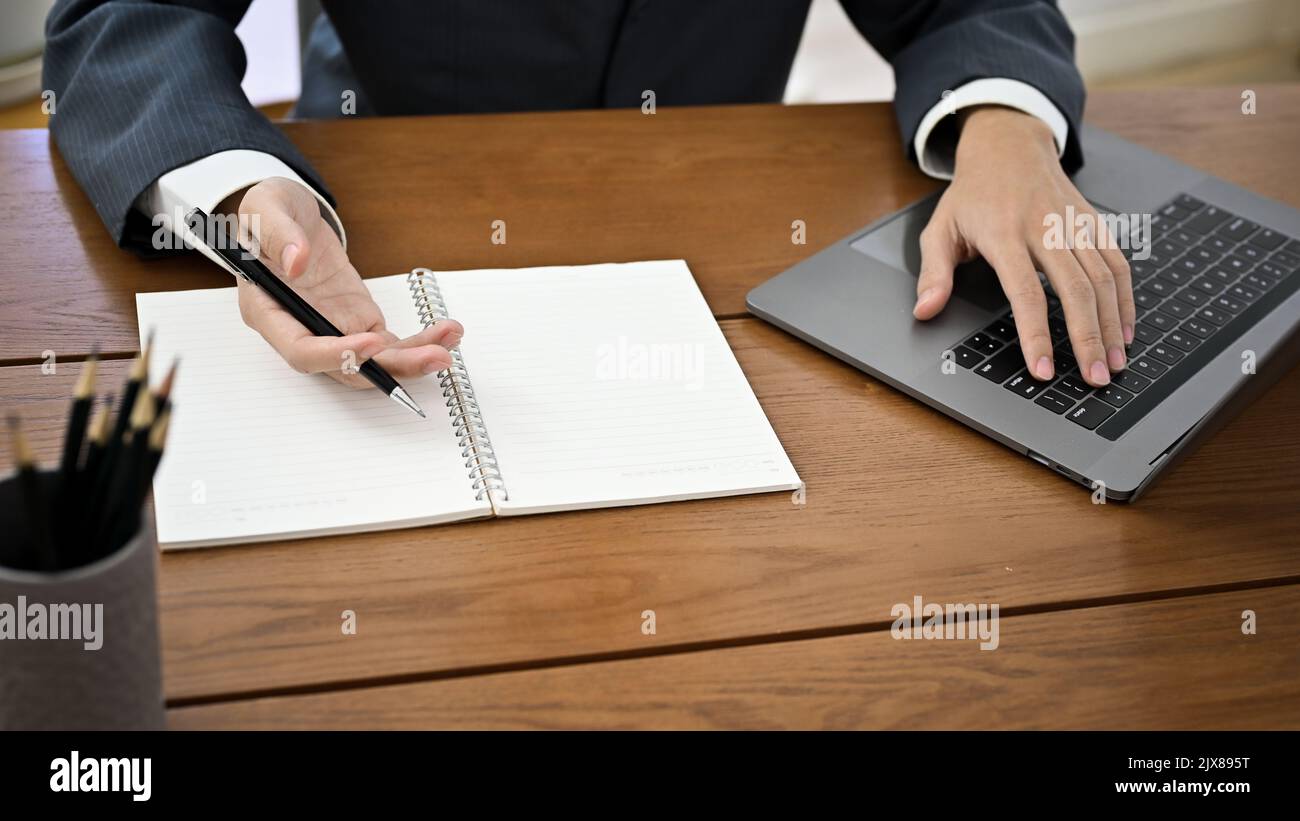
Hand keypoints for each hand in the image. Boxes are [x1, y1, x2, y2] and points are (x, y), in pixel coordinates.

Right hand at [223, 177, 459, 386]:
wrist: (294, 218)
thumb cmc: (271, 214)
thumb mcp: (265, 206)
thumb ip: (276, 231)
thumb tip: (296, 259)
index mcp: (268, 310)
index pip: (300, 351)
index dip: (335, 355)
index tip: (370, 340)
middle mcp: (302, 330)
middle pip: (345, 368)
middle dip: (391, 369)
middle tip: (433, 357)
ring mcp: (333, 329)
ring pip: (373, 362)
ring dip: (413, 361)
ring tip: (449, 345)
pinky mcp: (358, 323)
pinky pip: (389, 345)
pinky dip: (419, 342)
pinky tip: (447, 332)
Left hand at [913, 107, 1134, 387]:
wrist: (1008, 145)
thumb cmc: (971, 195)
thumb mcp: (940, 229)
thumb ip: (933, 273)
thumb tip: (925, 311)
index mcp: (1004, 233)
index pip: (1025, 292)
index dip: (1036, 334)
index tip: (1043, 370)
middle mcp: (1044, 227)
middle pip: (1075, 289)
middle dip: (1087, 338)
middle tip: (1094, 379)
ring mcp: (1074, 223)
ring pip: (1104, 277)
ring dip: (1112, 324)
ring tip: (1113, 363)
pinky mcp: (1093, 221)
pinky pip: (1117, 262)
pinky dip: (1125, 298)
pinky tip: (1124, 329)